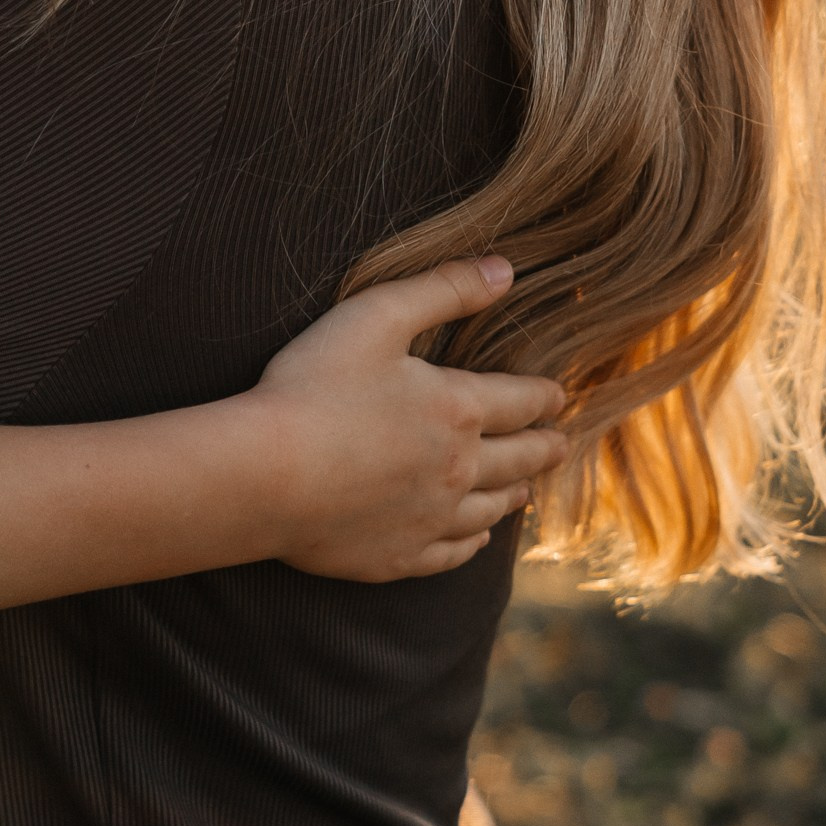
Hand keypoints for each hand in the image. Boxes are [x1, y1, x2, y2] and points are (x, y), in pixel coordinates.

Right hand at [256, 258, 566, 580]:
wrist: (265, 474)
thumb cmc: (313, 387)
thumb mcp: (376, 316)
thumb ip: (442, 289)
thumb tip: (504, 270)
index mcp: (457, 409)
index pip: (521, 401)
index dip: (544, 396)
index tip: (558, 397)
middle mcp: (459, 469)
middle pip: (519, 459)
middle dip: (544, 447)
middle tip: (560, 445)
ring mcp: (432, 518)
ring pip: (491, 508)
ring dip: (515, 494)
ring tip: (525, 490)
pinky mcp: (400, 556)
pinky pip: (454, 553)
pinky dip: (473, 542)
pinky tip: (477, 536)